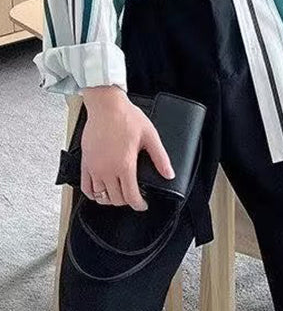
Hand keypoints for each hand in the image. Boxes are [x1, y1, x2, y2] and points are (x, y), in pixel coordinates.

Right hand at [80, 87, 174, 209]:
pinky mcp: (85, 162)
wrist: (106, 105)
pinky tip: (101, 190)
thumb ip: (160, 158)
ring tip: (119, 193)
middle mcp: (107, 170)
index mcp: (124, 165)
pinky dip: (93, 194)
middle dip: (127, 201)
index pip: (130, 197)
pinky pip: (85, 187)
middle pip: (116, 200)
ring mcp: (94, 167)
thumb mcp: (150, 136)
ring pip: (100, 197)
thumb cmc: (126, 117)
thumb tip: (169, 174)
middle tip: (134, 195)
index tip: (143, 204)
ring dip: (111, 199)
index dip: (139, 205)